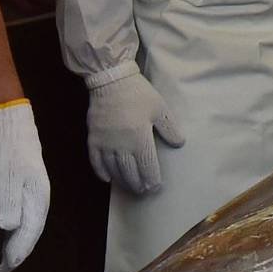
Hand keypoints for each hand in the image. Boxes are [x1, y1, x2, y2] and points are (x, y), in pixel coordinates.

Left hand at [0, 100, 50, 271]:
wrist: (8, 123)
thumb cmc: (4, 151)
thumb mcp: (3, 178)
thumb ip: (8, 203)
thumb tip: (9, 228)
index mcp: (36, 198)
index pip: (28, 233)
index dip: (17, 253)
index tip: (4, 268)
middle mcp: (38, 198)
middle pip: (31, 231)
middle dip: (18, 251)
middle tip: (3, 268)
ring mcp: (32, 190)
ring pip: (28, 223)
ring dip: (17, 241)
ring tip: (5, 256)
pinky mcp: (24, 184)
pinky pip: (23, 214)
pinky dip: (15, 227)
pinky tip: (7, 230)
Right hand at [86, 71, 182, 195]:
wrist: (111, 80)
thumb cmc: (138, 94)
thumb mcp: (160, 108)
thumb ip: (169, 128)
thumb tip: (179, 144)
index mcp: (139, 138)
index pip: (146, 166)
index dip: (151, 179)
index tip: (156, 187)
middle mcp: (121, 145)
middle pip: (129, 172)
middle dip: (138, 184)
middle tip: (143, 191)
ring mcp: (105, 143)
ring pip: (113, 169)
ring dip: (122, 181)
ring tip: (129, 187)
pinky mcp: (93, 138)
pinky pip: (95, 161)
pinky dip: (101, 172)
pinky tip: (108, 179)